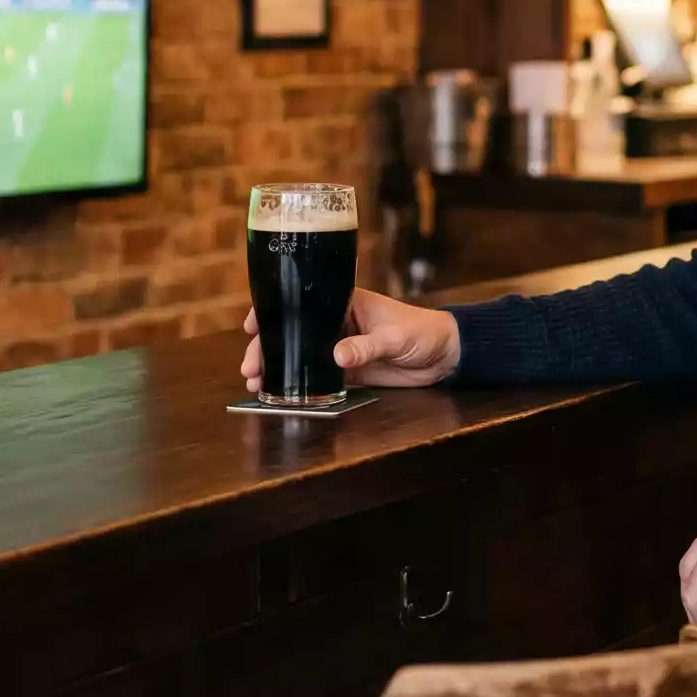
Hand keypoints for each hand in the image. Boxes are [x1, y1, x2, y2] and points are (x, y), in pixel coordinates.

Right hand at [241, 288, 459, 392]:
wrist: (446, 356)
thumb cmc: (423, 331)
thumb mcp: (394, 337)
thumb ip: (366, 347)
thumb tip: (336, 356)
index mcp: (345, 302)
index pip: (301, 302)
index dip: (273, 311)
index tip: (251, 325)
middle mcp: (337, 322)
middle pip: (294, 332)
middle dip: (268, 347)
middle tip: (250, 367)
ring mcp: (340, 346)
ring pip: (300, 355)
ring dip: (278, 367)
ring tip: (256, 383)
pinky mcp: (349, 371)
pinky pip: (318, 376)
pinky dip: (299, 384)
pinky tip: (281, 394)